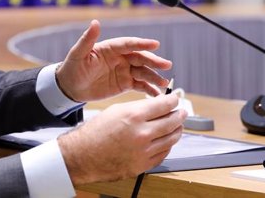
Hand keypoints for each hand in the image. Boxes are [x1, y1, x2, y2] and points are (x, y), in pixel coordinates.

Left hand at [55, 20, 171, 101]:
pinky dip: (150, 89)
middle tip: (166, 64)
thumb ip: (88, 39)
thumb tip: (95, 22)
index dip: (142, 43)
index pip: (129, 44)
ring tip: (164, 82)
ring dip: (154, 76)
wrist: (70, 87)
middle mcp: (120, 58)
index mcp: (111, 48)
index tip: (155, 44)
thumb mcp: (78, 53)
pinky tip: (158, 94)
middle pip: (140, 58)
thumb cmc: (72, 67)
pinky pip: (140, 85)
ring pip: (143, 72)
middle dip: (153, 61)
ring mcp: (124, 71)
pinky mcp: (125, 84)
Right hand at [58, 94, 185, 184]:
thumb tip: (156, 106)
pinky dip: (167, 145)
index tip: (175, 99)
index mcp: (134, 116)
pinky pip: (163, 153)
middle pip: (172, 122)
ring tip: (178, 126)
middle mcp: (142, 134)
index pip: (164, 105)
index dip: (173, 100)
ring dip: (177, 130)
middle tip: (182, 112)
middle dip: (180, 115)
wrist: (82, 155)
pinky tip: (166, 140)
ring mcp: (144, 151)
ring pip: (171, 139)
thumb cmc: (95, 132)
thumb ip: (138, 108)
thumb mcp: (116, 110)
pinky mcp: (143, 165)